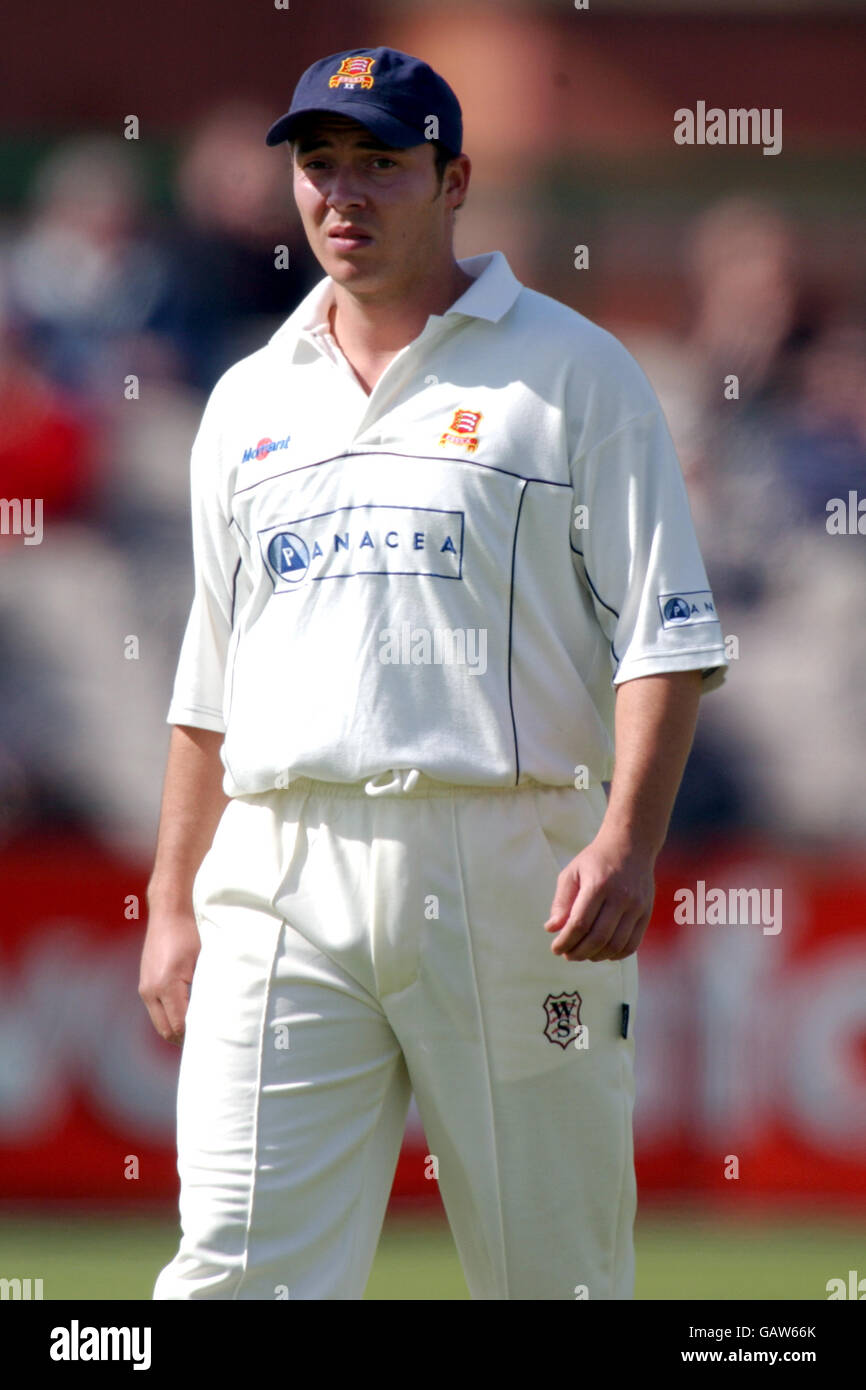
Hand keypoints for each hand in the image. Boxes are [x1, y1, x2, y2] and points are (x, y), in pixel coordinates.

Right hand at [138, 908, 200, 1044]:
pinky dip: (170, 1016)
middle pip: (166, 1030)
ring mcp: (145, 987)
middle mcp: (151, 990)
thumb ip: (209, 987)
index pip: (179, 1025)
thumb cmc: (192, 931)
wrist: (169, 910)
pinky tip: (188, 1013)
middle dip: (185, 1038)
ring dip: (176, 1028)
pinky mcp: (144, 984)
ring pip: (160, 1022)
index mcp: (167, 984)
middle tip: (208, 1040)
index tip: (213, 1039)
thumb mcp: (206, 959)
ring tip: (199, 1029)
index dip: (195, 1036)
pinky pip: (156, 1010)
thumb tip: (220, 1014)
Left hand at [544, 828, 655, 961]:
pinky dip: (616, 954)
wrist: (631, 845)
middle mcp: (621, 896)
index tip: (555, 948)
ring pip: (616, 944)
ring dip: (596, 956)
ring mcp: (637, 906)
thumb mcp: (572, 872)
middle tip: (567, 955)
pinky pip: (632, 944)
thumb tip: (552, 929)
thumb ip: (561, 901)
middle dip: (578, 952)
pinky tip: (603, 952)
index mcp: (599, 885)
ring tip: (583, 954)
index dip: (566, 941)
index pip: (580, 923)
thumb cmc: (596, 860)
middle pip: (598, 937)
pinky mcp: (647, 913)